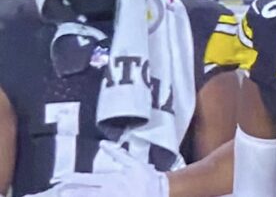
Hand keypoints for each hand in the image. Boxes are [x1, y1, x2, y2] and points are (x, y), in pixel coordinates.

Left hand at [31, 141, 168, 196]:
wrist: (161, 192)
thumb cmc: (147, 178)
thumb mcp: (134, 163)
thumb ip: (117, 153)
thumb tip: (104, 143)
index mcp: (111, 179)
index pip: (87, 179)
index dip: (72, 179)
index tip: (60, 178)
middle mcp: (107, 192)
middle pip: (83, 193)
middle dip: (68, 193)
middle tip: (54, 191)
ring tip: (62, 195)